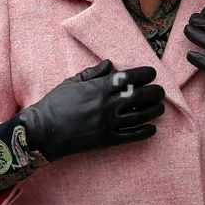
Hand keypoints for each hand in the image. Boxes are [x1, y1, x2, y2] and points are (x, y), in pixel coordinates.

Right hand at [20, 59, 164, 162]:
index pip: (130, 77)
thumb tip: (110, 65)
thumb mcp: (72, 82)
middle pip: (140, 96)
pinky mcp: (107, 140)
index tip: (152, 73)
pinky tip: (152, 129)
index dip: (145, 74)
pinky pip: (131, 136)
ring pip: (140, 116)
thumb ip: (92, 74)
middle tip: (160, 91)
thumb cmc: (55, 104)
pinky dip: (145, 132)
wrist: (43, 131)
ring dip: (154, 111)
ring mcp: (108, 123)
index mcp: (99, 87)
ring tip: (160, 108)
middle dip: (154, 92)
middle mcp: (107, 104)